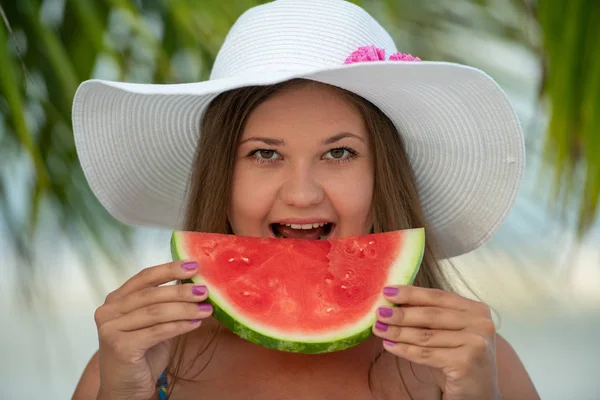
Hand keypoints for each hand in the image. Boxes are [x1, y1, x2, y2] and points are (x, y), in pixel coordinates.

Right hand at [94, 260, 211, 399]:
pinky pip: (157, 331)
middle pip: (151, 294)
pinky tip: (196, 323)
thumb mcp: (153, 324)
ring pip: (155, 312)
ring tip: (206, 308)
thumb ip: (165, 305)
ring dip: (185, 309)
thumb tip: (195, 285)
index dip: (169, 269)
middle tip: (205, 290)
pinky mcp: (119, 346)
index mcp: (116, 300)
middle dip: (181, 291)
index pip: (144, 277)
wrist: (126, 389)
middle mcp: (108, 311)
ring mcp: (110, 329)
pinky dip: (180, 326)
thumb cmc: (142, 354)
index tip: (193, 265)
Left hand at [372, 286, 499, 399]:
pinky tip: (389, 345)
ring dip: (398, 332)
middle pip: (431, 315)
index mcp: (477, 310)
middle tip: (379, 312)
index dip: (411, 293)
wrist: (479, 394)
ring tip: (378, 328)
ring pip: (426, 335)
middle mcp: (481, 324)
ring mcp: (476, 343)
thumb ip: (429, 316)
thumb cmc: (457, 359)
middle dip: (401, 313)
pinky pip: (426, 354)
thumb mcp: (447, 333)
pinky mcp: (466, 363)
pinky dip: (404, 349)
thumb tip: (394, 300)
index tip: (387, 291)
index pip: (438, 296)